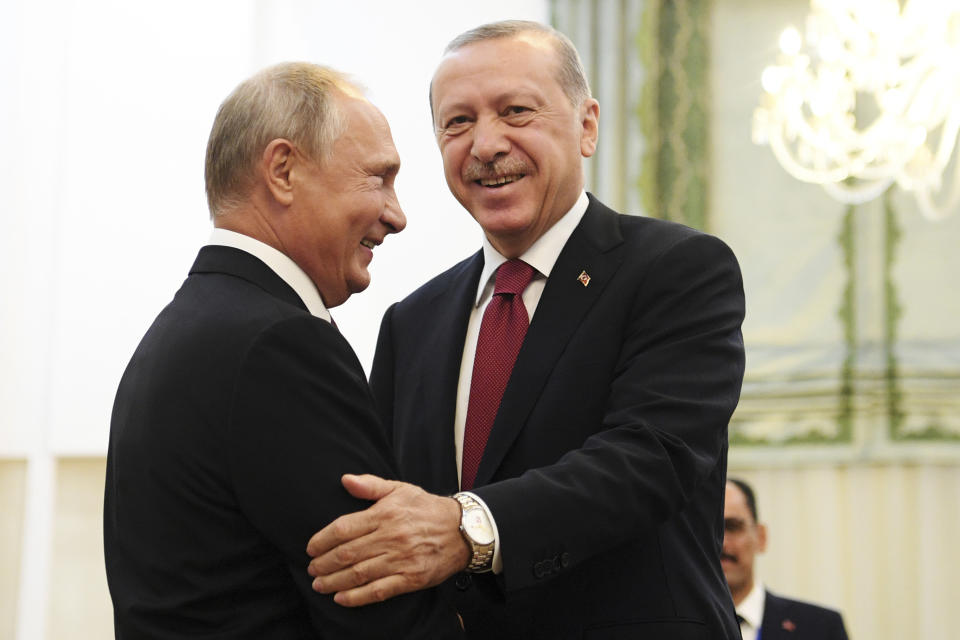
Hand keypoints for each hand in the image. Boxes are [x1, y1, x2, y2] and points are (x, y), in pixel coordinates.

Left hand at [306, 474, 468, 605]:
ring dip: (334, 581)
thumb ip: (371, 485)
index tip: (310, 547)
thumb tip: (345, 480)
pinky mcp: (411, 578)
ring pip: (359, 574)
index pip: (344, 528)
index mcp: (386, 514)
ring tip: (319, 585)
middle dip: (324, 563)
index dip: (322, 540)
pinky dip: (357, 597)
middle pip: (347, 553)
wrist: (463, 530)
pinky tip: (342, 598)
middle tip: (311, 569)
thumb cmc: (427, 508)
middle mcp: (391, 537)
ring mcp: (401, 559)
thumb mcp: (401, 489)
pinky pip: (379, 590)